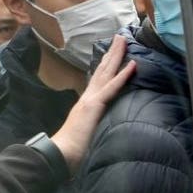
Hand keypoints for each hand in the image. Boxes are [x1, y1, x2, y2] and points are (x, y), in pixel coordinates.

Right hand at [51, 35, 135, 173]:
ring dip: (116, 55)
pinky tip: (132, 64)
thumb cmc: (73, 151)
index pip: (99, 81)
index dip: (107, 66)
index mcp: (86, 104)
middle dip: (112, 53)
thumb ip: (94, 125)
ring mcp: (90, 100)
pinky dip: (123, 75)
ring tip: (124, 39)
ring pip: (106, 73)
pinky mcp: (94, 106)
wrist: (60, 156)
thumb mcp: (88, 133)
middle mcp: (88, 98)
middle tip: (120, 36)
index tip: (114, 53)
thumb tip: (101, 126)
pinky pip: (112, 88)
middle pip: (102, 70)